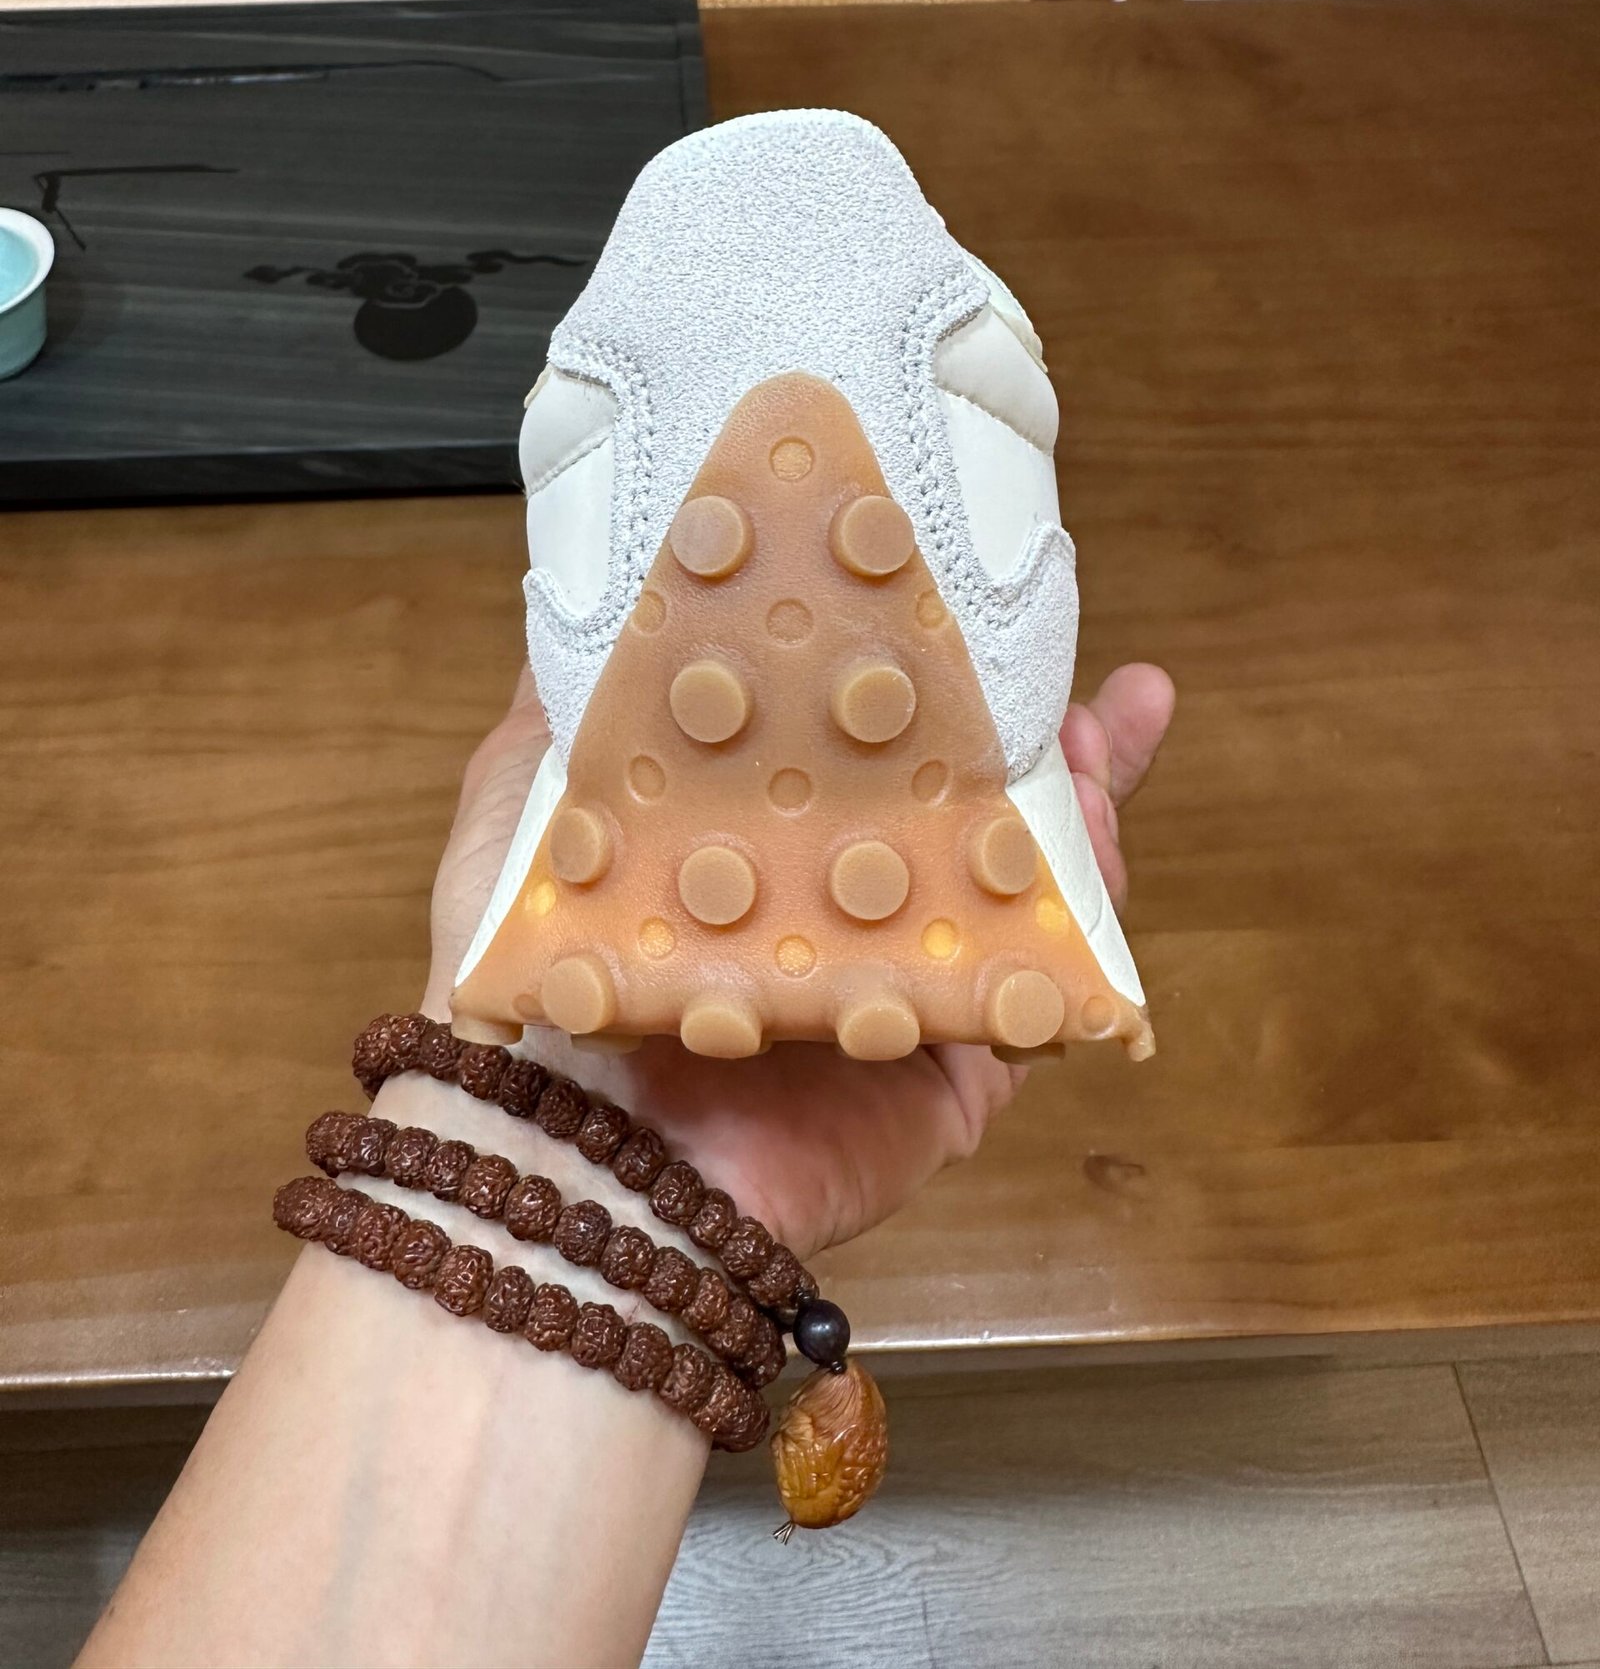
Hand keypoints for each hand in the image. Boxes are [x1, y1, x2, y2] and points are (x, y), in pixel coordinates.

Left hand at [429, 663, 1174, 1260]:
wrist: (573, 1164)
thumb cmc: (531, 987)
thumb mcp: (520, 815)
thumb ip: (561, 715)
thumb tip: (592, 602)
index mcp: (749, 864)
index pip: (854, 765)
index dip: (912, 695)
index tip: (953, 616)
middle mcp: (834, 925)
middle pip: (958, 819)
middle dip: (1029, 745)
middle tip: (1083, 673)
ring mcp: (902, 999)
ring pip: (1019, 893)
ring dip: (1079, 806)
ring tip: (1113, 725)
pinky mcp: (951, 1079)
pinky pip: (1045, 991)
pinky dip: (1088, 916)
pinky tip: (1104, 830)